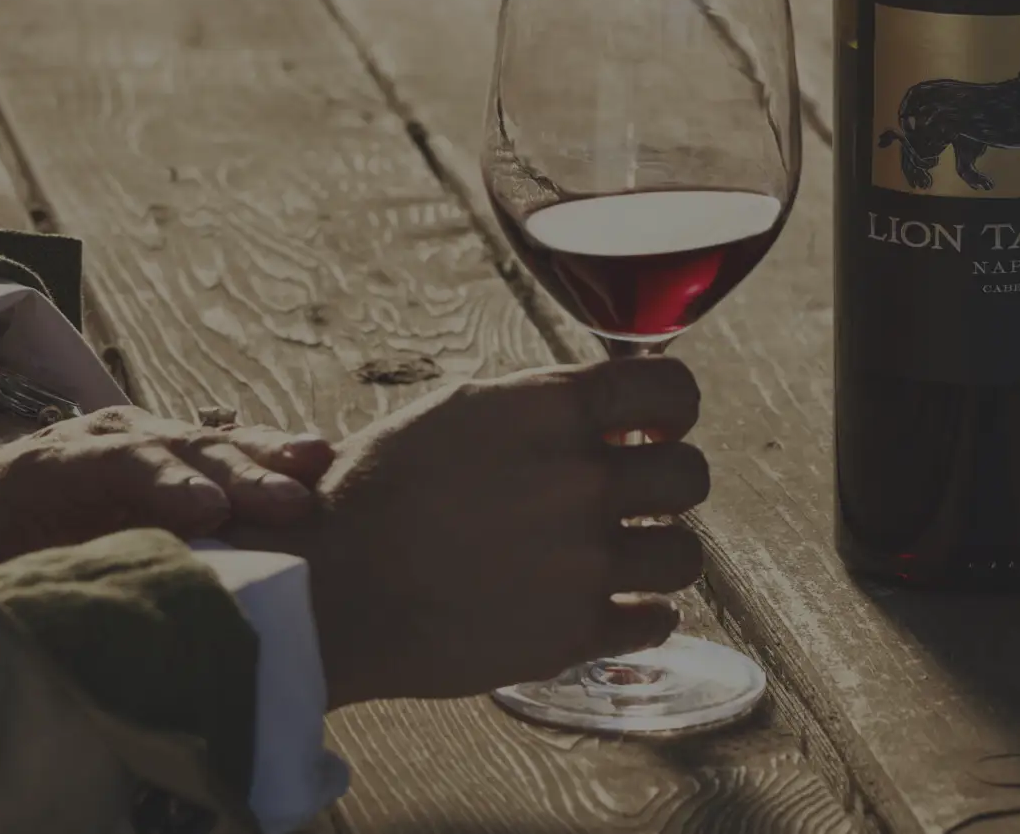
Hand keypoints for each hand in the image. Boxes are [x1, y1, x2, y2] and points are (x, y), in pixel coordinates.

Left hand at [0, 405, 334, 575]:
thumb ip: (18, 584)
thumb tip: (61, 620)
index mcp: (46, 466)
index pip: (109, 463)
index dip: (161, 483)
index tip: (210, 513)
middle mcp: (108, 438)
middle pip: (177, 448)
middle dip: (237, 475)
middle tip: (289, 504)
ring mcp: (153, 437)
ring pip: (215, 442)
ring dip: (269, 457)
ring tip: (319, 465)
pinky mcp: (187, 453)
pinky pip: (236, 448)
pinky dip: (277, 455)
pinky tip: (321, 461)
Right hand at [236, 359, 710, 707]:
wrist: (328, 591)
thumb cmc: (377, 494)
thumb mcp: (458, 410)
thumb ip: (543, 404)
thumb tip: (612, 402)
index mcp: (553, 410)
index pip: (672, 389)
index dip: (675, 410)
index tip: (661, 428)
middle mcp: (580, 478)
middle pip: (691, 475)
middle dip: (670, 486)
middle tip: (640, 500)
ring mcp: (582, 559)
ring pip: (685, 554)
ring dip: (660, 555)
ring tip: (626, 559)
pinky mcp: (574, 631)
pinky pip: (656, 622)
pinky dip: (643, 618)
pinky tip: (618, 610)